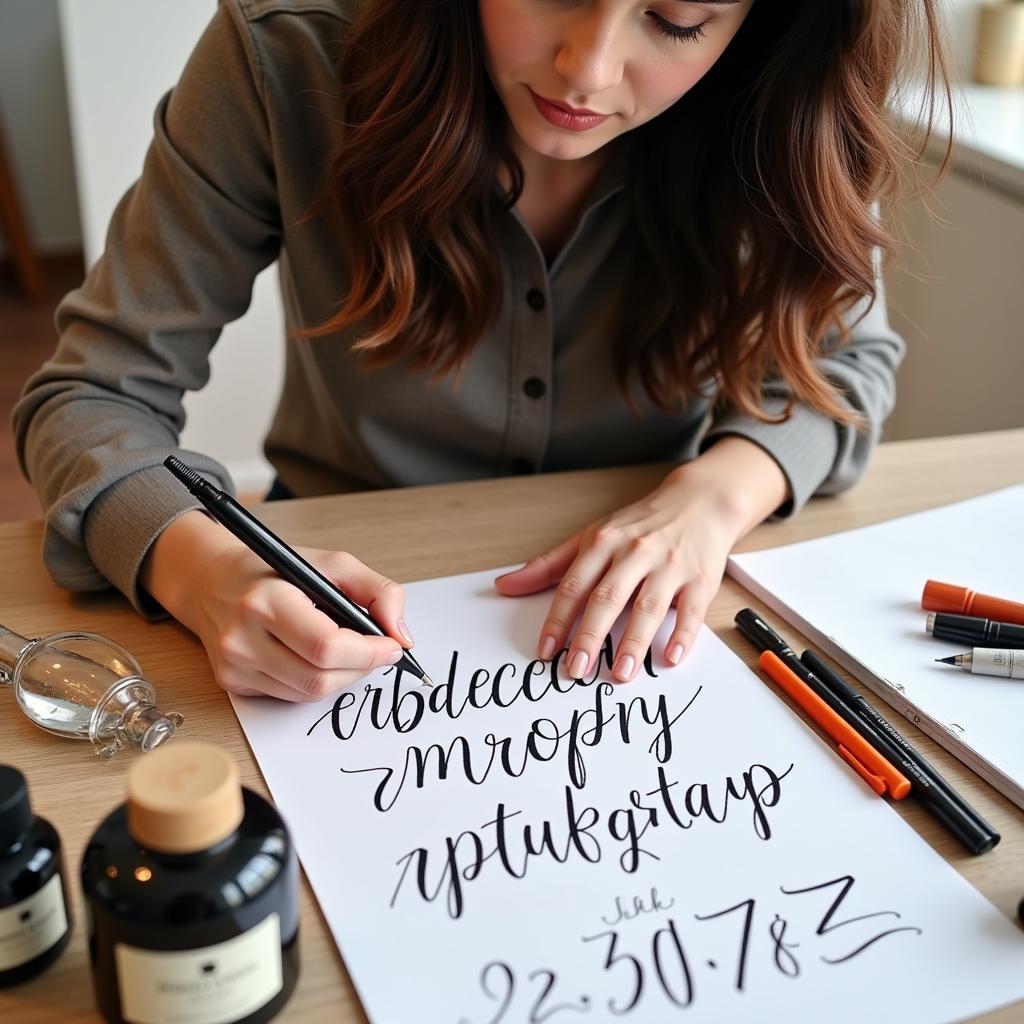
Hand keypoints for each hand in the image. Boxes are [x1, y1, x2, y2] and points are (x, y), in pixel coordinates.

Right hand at [141, 512, 411, 701]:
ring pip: (308, 693)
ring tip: (349, 651)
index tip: (392, 646)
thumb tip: (402, 635)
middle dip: (361, 668)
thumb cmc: (274, 569)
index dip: (368, 652)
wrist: (211, 581)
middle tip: (379, 650)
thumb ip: (378, 592)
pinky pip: (290, 696)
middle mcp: (243, 637)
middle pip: (319, 678)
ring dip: (342, 677)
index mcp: (266, 600)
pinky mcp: (232, 683)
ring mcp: (234, 666)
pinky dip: (315, 681)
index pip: (326, 646)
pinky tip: (315, 657)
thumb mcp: (332, 563)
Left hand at [494, 439, 788, 681]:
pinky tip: (670, 657)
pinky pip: (691, 611)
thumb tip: (504, 586)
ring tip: (620, 674)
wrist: (699, 502)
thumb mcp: (590, 537)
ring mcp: (669, 566)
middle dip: (590, 636)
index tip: (545, 650)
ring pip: (647, 606)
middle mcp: (635, 553)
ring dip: (633, 642)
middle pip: (607, 598)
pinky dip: (682, 635)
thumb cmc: (639, 525)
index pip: (574, 585)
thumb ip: (548, 566)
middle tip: (576, 670)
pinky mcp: (700, 579)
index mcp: (603, 543)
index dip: (558, 619)